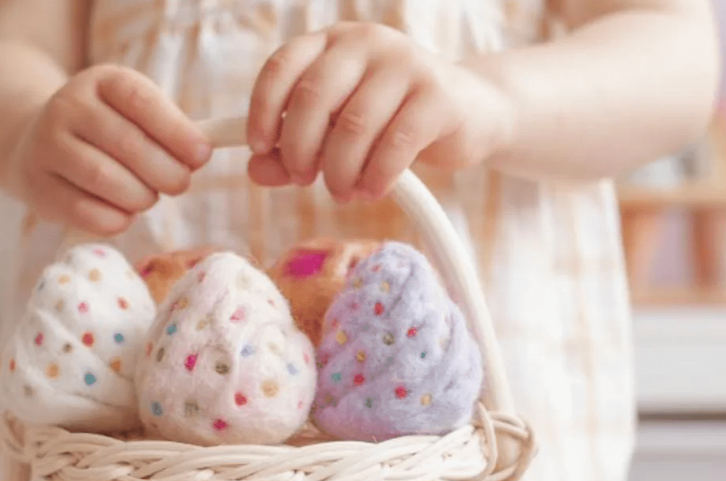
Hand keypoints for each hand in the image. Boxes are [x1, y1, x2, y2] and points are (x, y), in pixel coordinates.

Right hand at [10, 65, 211, 235]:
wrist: (38, 144)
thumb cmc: (107, 135)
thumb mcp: (135, 117)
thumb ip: (170, 131)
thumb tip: (202, 152)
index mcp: (100, 82)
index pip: (141, 102)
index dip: (177, 132)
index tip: (202, 156)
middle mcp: (68, 106)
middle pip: (127, 144)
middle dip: (165, 172)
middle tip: (179, 184)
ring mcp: (47, 145)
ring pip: (105, 179)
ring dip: (140, 197)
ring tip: (147, 198)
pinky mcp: (38, 186)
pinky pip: (85, 212)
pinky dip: (116, 220)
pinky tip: (124, 215)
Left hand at [247, 23, 515, 200]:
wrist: (469, 115)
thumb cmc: (392, 122)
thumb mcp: (337, 132)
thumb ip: (293, 150)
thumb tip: (256, 171)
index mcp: (333, 43)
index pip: (282, 67)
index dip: (264, 110)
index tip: (260, 148)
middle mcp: (366, 43)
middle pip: (313, 99)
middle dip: (300, 150)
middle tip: (305, 179)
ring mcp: (405, 64)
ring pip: (353, 126)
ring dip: (339, 172)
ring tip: (343, 192)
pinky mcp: (437, 96)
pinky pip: (394, 144)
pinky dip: (376, 177)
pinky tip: (372, 190)